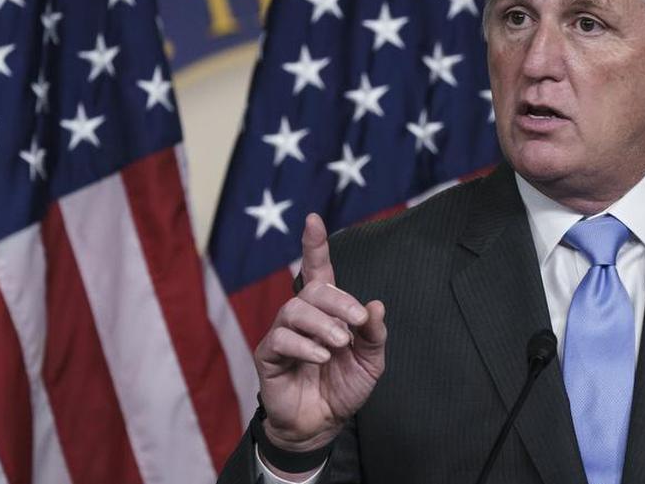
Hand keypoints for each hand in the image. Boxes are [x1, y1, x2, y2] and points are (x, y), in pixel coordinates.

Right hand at [254, 213, 386, 455]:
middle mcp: (302, 317)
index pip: (318, 271)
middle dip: (337, 300)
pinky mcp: (268, 357)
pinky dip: (304, 345)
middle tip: (355, 323)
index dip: (315, 245)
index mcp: (327, 312)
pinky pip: (280, 339)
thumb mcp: (370, 360)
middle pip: (312, 289)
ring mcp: (282, 334)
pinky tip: (320, 358)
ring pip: (294, 310)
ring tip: (338, 344)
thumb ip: (374, 333)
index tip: (313, 219)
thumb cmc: (343, 387)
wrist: (323, 424)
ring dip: (322, 324)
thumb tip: (375, 305)